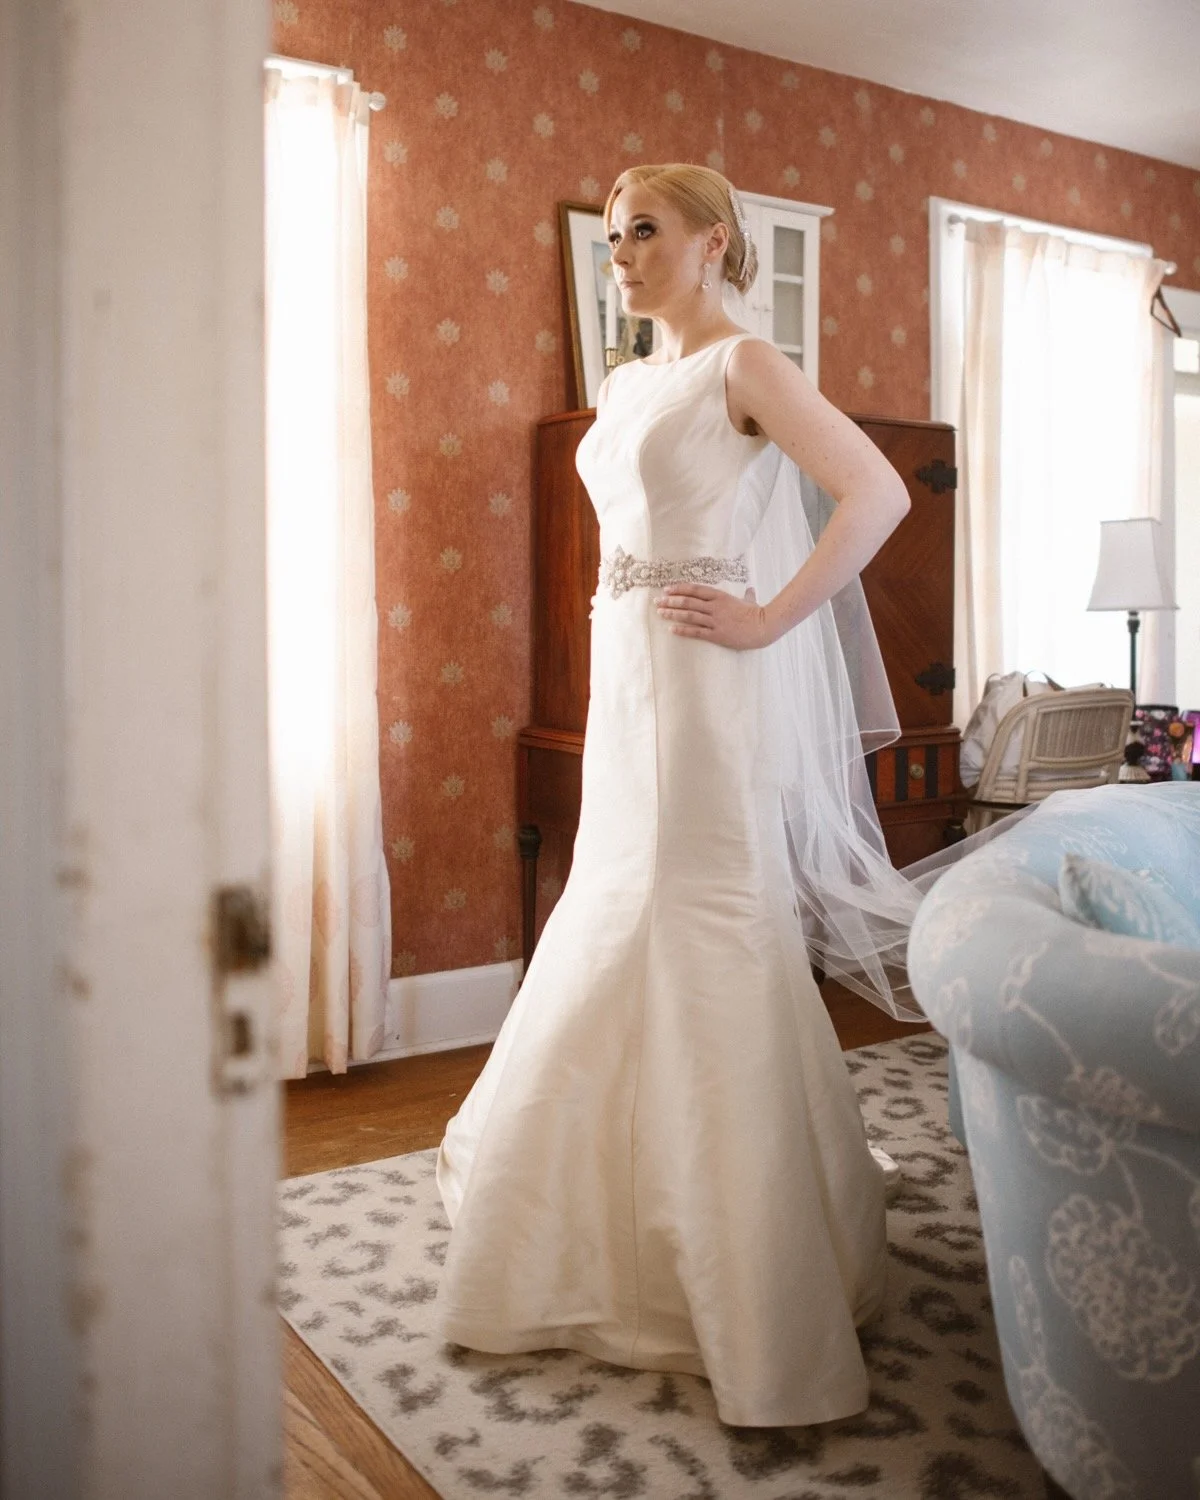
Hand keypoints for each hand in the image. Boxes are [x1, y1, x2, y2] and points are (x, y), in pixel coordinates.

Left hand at [654, 583, 775, 649]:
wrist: (764, 627)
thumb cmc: (757, 614)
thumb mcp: (750, 602)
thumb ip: (747, 595)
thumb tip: (751, 589)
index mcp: (720, 596)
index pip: (695, 589)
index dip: (679, 588)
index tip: (667, 589)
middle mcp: (715, 607)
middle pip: (688, 601)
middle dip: (670, 601)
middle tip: (657, 601)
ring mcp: (715, 621)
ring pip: (689, 615)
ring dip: (672, 613)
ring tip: (660, 613)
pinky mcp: (717, 634)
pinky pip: (696, 632)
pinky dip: (682, 630)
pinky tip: (671, 629)